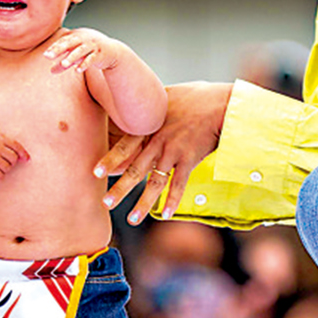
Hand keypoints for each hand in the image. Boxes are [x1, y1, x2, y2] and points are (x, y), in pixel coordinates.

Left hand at [44, 28, 121, 74]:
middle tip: (48, 57)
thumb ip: (64, 63)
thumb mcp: (76, 57)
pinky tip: (77, 70)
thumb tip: (51, 71)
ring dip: (71, 57)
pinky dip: (85, 64)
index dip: (54, 47)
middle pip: (70, 43)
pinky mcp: (100, 54)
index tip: (46, 55)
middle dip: (59, 49)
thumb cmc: (90, 52)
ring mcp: (93, 45)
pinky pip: (91, 59)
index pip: (63, 40)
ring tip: (63, 64)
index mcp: (76, 36)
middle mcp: (84, 38)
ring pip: (80, 50)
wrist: (112, 51)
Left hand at [97, 81, 231, 221]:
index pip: (123, 146)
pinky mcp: (190, 160)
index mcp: (149, 127)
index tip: (95, 174)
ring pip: (155, 182)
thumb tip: (139, 110)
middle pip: (134, 169)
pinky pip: (179, 185)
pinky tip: (165, 215)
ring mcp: (174, 152)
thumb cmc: (196, 97)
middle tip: (104, 204)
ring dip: (142, 203)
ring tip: (132, 219)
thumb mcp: (165, 98)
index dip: (109, 161)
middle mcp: (158, 141)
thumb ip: (150, 111)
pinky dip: (172, 201)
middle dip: (119, 189)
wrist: (222, 104)